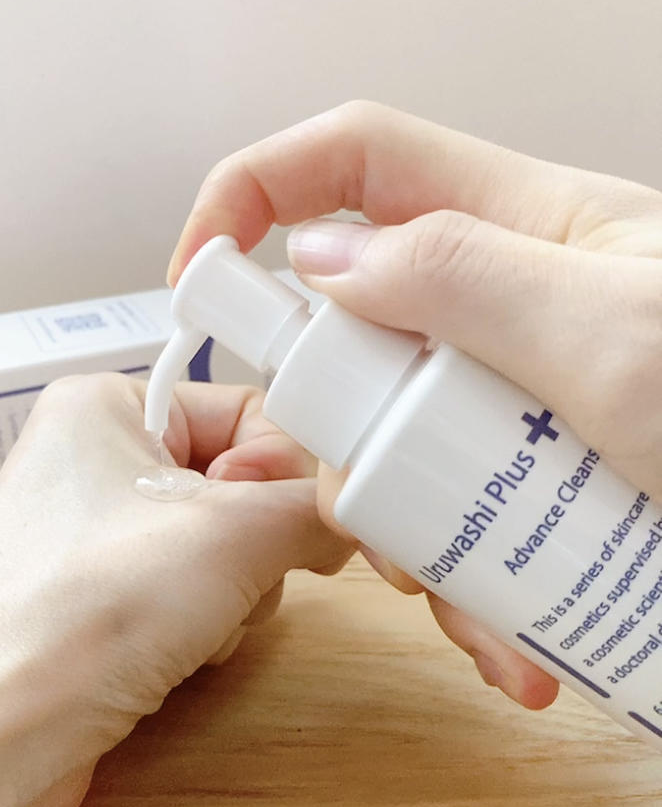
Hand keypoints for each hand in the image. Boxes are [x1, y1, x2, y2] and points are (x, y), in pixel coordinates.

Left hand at [0, 374, 347, 806]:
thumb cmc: (87, 609)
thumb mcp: (232, 534)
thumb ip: (317, 508)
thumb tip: (362, 513)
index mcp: (108, 408)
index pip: (245, 410)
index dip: (286, 466)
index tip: (303, 519)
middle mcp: (96, 463)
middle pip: (240, 485)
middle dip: (258, 542)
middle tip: (238, 575)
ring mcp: (98, 540)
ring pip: (226, 549)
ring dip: (238, 593)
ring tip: (199, 624)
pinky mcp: (104, 606)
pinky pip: (196, 596)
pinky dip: (209, 627)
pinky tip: (182, 655)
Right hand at [168, 100, 661, 709]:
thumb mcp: (608, 335)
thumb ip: (457, 274)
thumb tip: (321, 262)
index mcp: (522, 230)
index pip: (354, 162)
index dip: (254, 195)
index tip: (198, 283)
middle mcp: (501, 311)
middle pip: (347, 336)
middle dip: (332, 431)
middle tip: (364, 509)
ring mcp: (504, 401)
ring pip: (385, 447)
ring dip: (404, 542)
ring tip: (475, 615)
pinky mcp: (516, 477)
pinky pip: (445, 518)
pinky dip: (461, 592)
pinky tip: (508, 644)